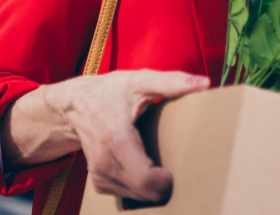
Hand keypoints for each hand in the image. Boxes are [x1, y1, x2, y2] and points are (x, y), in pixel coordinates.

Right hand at [1, 70, 209, 202]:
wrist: (75, 105)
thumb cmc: (109, 92)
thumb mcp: (139, 81)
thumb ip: (172, 82)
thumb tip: (204, 83)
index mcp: (116, 139)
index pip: (145, 180)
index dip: (167, 182)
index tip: (179, 168)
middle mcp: (104, 163)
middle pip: (145, 193)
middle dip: (166, 186)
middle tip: (181, 166)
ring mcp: (100, 175)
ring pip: (137, 197)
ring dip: (154, 188)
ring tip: (164, 166)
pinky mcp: (100, 182)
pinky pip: (128, 195)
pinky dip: (141, 187)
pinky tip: (147, 168)